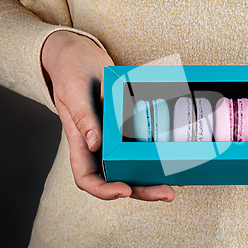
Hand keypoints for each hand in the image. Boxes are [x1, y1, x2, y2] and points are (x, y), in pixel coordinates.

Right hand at [41, 31, 174, 200]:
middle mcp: (99, 145)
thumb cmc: (70, 72)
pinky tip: (176, 159)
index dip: (104, 190)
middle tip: (167, 193)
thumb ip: (83, 118)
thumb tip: (95, 144)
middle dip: (142, 190)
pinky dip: (157, 154)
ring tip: (177, 184)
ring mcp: (115, 136)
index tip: (124, 190)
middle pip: (118, 179)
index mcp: (80, 142)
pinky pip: (142, 144)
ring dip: (153, 178)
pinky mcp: (128, 126)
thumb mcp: (74, 92)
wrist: (81, 54)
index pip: (87, 178)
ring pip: (134, 166)